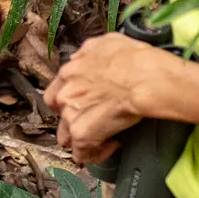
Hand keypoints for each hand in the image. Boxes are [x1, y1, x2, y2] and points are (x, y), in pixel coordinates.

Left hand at [43, 33, 170, 163]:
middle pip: (60, 118)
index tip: (82, 108)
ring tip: (104, 139)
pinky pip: (82, 154)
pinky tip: (110, 148)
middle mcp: (65, 95)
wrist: (143, 77)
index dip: (68, 104)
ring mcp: (71, 116)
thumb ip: (87, 54)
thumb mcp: (105, 43)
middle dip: (75, 123)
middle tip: (96, 124)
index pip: (55, 95)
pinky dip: (95, 154)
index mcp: (68, 73)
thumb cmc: (131, 58)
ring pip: (68, 138)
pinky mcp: (82, 135)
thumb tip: (80, 60)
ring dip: (84, 141)